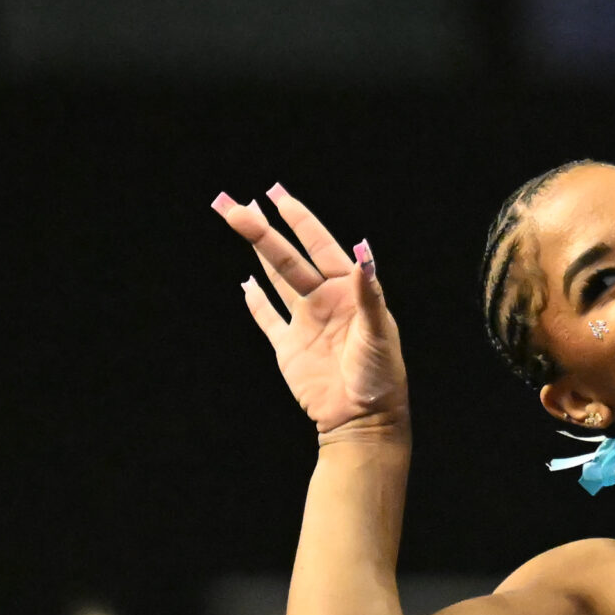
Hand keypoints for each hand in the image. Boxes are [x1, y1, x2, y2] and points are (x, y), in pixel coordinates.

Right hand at [213, 184, 406, 436]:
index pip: (320, 245)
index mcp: (349, 291)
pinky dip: (256, 302)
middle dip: (262, 231)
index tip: (277, 194)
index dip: (299, 219)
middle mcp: (325, 300)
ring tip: (236, 225)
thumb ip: (369, 292)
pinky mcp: (289, 348)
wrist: (362, 420)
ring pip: (275, 279)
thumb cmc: (380, 376)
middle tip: (234, 205)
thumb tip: (364, 252)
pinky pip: (268, 319)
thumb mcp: (379, 331)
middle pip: (288, 258)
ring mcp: (305, 323)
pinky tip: (245, 282)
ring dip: (256, 254)